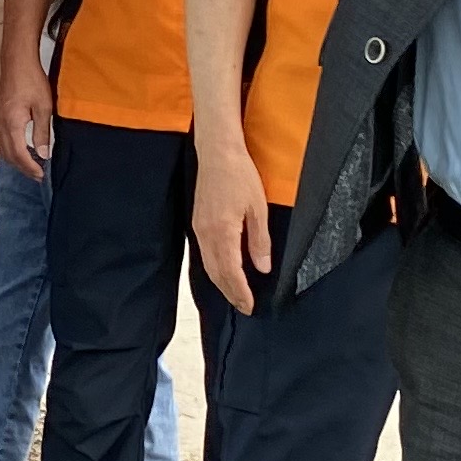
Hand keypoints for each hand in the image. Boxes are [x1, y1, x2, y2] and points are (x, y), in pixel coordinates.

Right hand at [0, 79, 56, 181]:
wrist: (17, 60)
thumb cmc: (31, 80)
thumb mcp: (43, 107)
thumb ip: (42, 132)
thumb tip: (43, 154)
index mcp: (12, 125)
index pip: (19, 155)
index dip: (30, 168)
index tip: (41, 175)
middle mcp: (2, 125)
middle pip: (8, 155)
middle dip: (22, 168)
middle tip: (36, 175)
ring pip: (3, 147)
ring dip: (15, 160)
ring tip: (29, 165)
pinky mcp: (0, 113)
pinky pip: (1, 138)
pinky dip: (9, 149)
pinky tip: (18, 148)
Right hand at [191, 143, 273, 313]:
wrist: (217, 153)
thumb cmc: (240, 175)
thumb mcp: (258, 208)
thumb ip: (259, 241)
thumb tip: (262, 268)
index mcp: (222, 233)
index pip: (230, 272)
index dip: (240, 291)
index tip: (250, 306)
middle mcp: (206, 234)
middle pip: (216, 273)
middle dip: (230, 292)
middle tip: (244, 307)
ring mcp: (198, 229)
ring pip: (208, 265)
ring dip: (221, 283)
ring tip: (235, 294)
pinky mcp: (197, 222)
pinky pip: (204, 254)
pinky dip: (214, 269)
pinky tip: (223, 271)